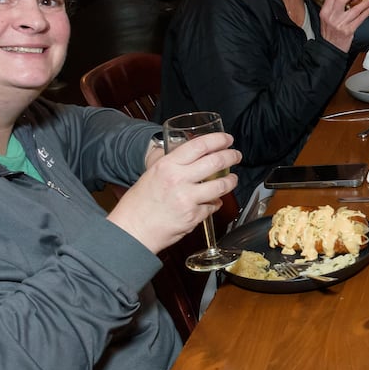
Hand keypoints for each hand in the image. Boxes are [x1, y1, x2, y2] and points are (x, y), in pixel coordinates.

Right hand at [109, 131, 239, 253]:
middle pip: (216, 161)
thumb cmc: (138, 204)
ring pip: (221, 185)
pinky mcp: (193, 217)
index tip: (227, 139)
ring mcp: (188, 199)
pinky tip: (213, 201)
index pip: (199, 145)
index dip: (218, 139)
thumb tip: (182, 151)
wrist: (132, 231)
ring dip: (230, 181)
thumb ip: (168, 162)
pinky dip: (215, 203)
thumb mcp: (150, 174)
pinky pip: (212, 206)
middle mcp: (179, 179)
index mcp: (167, 165)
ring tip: (232, 179)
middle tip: (236, 156)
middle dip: (231, 157)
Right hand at [320, 0, 368, 51]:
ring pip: (354, 9)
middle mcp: (331, 17)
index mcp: (325, 12)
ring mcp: (340, 24)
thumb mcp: (326, 16)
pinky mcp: (348, 31)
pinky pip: (359, 19)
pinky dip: (365, 13)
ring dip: (363, 3)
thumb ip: (331, 3)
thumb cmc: (329, 32)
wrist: (330, 48)